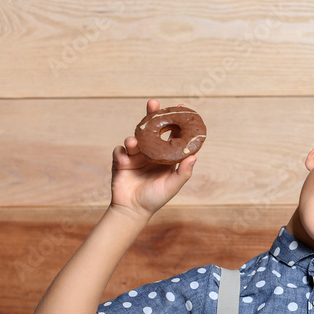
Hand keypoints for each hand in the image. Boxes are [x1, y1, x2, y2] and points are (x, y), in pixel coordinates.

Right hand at [109, 99, 196, 218]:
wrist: (132, 210)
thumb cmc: (155, 198)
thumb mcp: (172, 186)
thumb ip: (183, 173)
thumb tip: (194, 157)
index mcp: (166, 156)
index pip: (172, 134)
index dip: (176, 121)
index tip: (182, 107)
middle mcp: (151, 152)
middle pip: (152, 129)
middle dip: (152, 115)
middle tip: (154, 103)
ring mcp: (135, 155)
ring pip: (134, 138)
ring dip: (134, 138)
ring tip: (134, 143)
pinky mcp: (121, 161)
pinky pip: (119, 152)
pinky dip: (121, 154)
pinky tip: (125, 161)